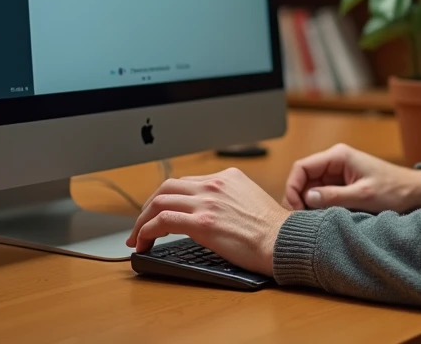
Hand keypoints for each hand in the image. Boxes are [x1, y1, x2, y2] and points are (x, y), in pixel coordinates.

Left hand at [127, 167, 290, 275]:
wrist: (283, 240)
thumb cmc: (273, 230)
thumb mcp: (250, 200)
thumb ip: (227, 199)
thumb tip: (208, 213)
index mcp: (227, 177)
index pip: (186, 182)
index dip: (167, 198)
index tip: (160, 212)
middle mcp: (215, 184)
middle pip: (167, 187)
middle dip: (148, 206)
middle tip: (141, 224)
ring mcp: (207, 202)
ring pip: (159, 201)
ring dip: (142, 220)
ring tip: (137, 237)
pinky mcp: (203, 222)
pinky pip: (162, 221)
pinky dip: (146, 231)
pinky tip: (143, 243)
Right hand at [284, 143, 420, 213]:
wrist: (415, 192)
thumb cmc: (394, 190)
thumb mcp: (363, 196)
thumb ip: (333, 197)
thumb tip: (307, 198)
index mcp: (338, 156)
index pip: (301, 167)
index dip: (292, 187)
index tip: (293, 208)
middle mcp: (335, 161)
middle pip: (304, 178)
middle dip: (299, 198)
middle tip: (300, 219)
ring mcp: (338, 173)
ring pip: (311, 188)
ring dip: (309, 203)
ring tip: (311, 221)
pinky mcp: (343, 184)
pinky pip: (323, 194)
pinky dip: (319, 205)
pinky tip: (321, 218)